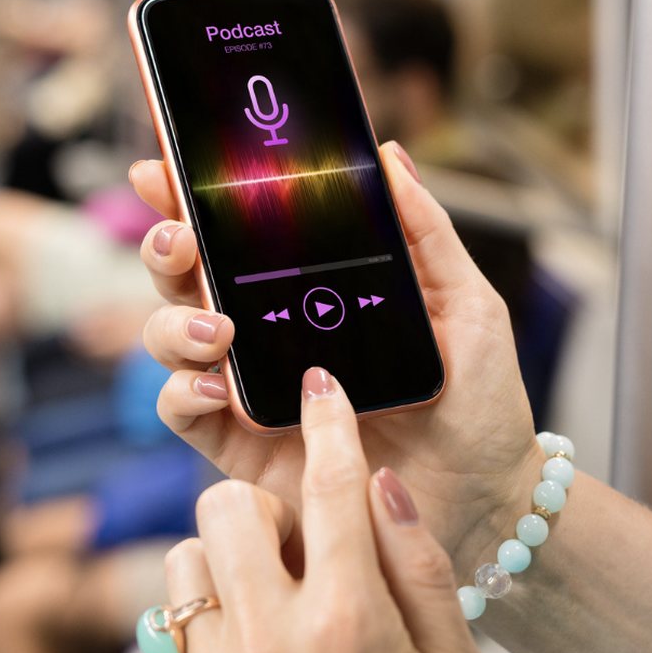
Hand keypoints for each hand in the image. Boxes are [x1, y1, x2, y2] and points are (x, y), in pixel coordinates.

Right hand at [130, 141, 543, 567]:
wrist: (485, 497)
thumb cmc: (478, 401)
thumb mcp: (464, 303)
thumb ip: (425, 232)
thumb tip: (390, 155)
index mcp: (306, 288)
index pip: (235, 232)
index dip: (190, 197)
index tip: (166, 169)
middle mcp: (264, 330)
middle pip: (186, 277)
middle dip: (167, 248)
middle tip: (182, 239)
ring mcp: (248, 386)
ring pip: (171, 337)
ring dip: (176, 322)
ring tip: (220, 329)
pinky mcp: (242, 444)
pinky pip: (183, 411)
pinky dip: (184, 391)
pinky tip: (218, 386)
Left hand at [165, 368, 481, 652]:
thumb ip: (418, 569)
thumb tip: (382, 481)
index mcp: (349, 621)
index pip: (334, 488)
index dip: (330, 423)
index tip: (320, 385)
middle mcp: (272, 637)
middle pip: (229, 502)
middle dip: (261, 506)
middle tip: (299, 542)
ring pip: (189, 550)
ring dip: (227, 557)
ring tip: (275, 595)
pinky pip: (176, 609)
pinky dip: (207, 601)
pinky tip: (252, 631)